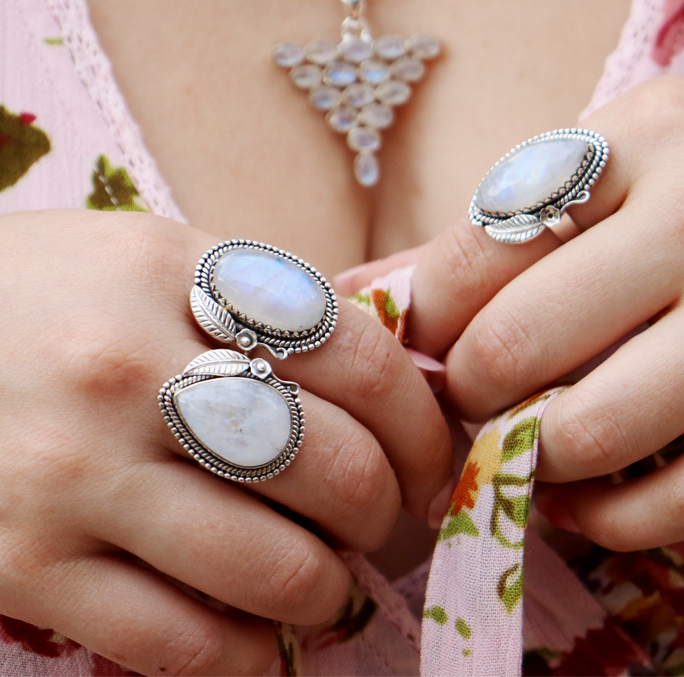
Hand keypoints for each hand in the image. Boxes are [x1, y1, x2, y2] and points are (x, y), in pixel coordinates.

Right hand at [0, 210, 450, 674]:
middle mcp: (131, 366)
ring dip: (330, 592)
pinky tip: (264, 640)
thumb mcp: (154, 259)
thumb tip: (383, 384)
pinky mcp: (21, 564)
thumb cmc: (50, 295)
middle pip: (335, 465)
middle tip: (387, 521)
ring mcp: (73, 471)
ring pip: (272, 567)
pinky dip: (247, 655)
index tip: (429, 455)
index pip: (362, 355)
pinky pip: (177, 640)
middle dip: (389, 511)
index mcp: (179, 272)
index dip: (421, 421)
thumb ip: (263, 309)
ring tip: (333, 585)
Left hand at [372, 75, 683, 550]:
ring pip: (597, 432)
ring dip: (528, 462)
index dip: (424, 320)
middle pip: (518, 346)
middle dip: (464, 395)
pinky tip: (581, 499)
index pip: (475, 253)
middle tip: (464, 399)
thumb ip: (499, 221)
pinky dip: (614, 520)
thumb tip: (359, 292)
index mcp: (637, 140)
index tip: (426, 345)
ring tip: (519, 446)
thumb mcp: (619, 150)